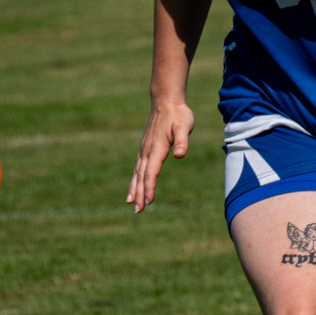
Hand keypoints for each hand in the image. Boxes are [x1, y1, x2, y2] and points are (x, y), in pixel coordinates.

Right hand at [128, 98, 195, 213]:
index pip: (151, 172)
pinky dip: (135, 180)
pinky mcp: (145, 149)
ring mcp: (144, 150)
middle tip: (138, 211)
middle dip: (139, 194)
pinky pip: (138, 168)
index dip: (149, 187)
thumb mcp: (184, 126)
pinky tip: (133, 188)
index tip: (148, 201)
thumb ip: (183, 141)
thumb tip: (181, 155)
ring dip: (134, 189)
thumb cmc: (179, 115)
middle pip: (141, 177)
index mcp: (156, 148)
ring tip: (131, 204)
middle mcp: (147, 151)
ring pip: (137, 174)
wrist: (166, 103)